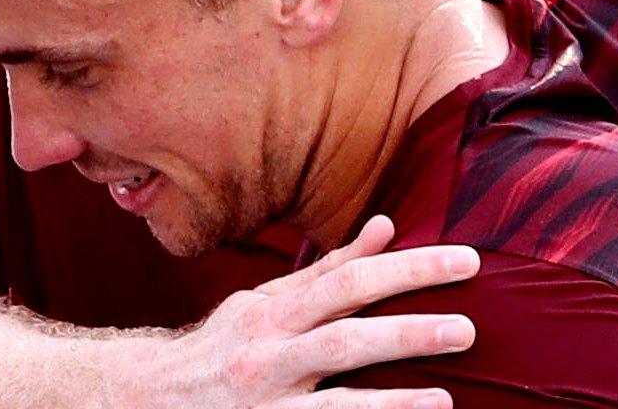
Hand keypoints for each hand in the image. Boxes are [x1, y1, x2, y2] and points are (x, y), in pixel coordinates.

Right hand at [119, 216, 479, 408]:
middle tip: (469, 329)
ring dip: (392, 402)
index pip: (350, 280)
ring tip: (443, 397)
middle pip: (347, 337)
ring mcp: (267, 403)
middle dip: (409, 332)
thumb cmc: (222, 344)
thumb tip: (385, 227)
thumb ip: (326, 270)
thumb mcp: (266, 300)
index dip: (408, 269)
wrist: (149, 398)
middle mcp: (269, 354)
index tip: (463, 259)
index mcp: (274, 310)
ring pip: (335, 402)